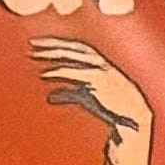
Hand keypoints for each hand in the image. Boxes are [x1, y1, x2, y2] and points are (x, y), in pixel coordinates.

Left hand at [32, 36, 154, 151]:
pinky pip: (75, 72)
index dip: (57, 44)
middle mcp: (100, 62)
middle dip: (52, 44)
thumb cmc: (110, 110)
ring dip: (53, 54)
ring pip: (72, 56)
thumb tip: (49, 97)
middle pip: (72, 48)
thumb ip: (68, 94)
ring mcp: (100, 70)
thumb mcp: (86, 98)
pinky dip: (59, 72)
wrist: (132, 120)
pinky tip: (44, 75)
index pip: (75, 48)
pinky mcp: (98, 81)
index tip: (39, 45)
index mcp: (99, 62)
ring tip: (34, 54)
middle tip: (32, 44)